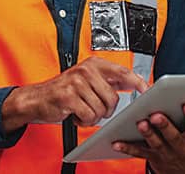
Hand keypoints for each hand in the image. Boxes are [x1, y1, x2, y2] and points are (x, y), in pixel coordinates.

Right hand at [1, 58, 148, 130]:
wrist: (36, 99)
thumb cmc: (64, 91)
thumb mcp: (87, 79)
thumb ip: (109, 80)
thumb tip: (135, 82)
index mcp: (94, 64)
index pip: (123, 73)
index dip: (138, 82)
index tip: (147, 90)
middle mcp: (86, 70)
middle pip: (113, 98)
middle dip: (106, 110)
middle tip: (93, 108)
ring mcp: (76, 82)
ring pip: (101, 109)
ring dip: (93, 116)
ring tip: (82, 109)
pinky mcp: (68, 96)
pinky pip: (89, 116)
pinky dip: (83, 121)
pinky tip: (75, 114)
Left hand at [111, 100, 184, 173]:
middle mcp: (182, 147)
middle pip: (173, 136)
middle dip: (165, 125)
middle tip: (156, 114)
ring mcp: (166, 153)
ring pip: (155, 143)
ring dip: (147, 133)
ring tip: (140, 122)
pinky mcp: (152, 157)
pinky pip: (138, 152)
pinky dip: (127, 147)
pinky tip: (116, 141)